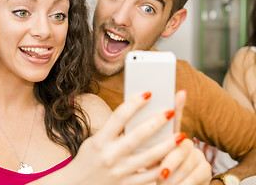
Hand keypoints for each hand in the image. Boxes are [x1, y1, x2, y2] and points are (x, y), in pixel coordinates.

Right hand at [68, 91, 204, 184]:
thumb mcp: (94, 141)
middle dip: (158, 121)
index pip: (119, 116)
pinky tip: (173, 158)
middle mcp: (109, 155)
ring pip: (150, 156)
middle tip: (172, 111)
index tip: (149, 93)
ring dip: (168, 145)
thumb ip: (112, 131)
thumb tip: (136, 114)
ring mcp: (119, 172)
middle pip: (139, 135)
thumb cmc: (88, 159)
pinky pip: (150, 176)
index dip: (135, 103)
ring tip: (181, 136)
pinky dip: (163, 166)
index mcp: (99, 141)